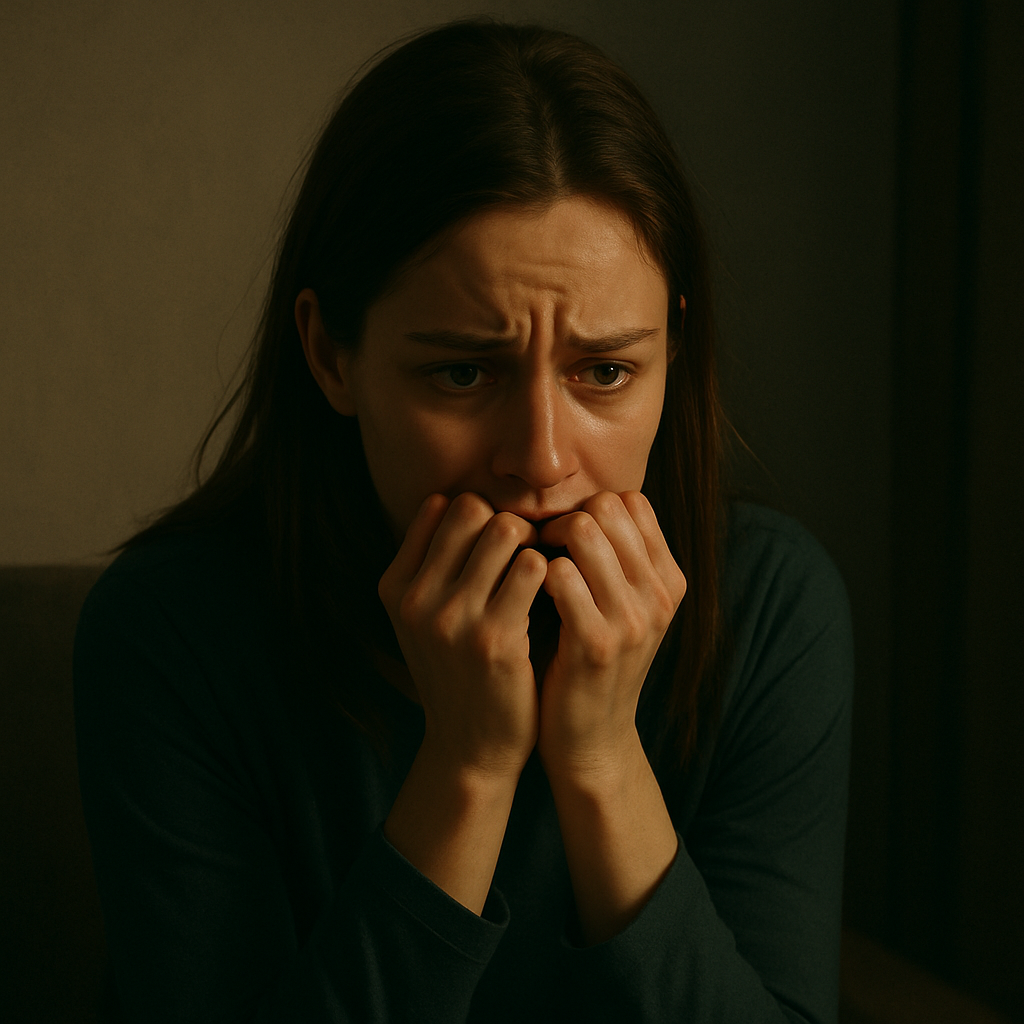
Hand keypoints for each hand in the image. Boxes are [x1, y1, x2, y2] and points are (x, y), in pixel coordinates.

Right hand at [378, 493, 547, 780]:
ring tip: (542, 570)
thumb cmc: (458, 672)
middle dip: (508, 522)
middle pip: (473, 508)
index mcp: (394, 585)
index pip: (443, 505)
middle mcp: (415, 597)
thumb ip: (432, 565)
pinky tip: (555, 592)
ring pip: (505, 529)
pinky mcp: (494, 639)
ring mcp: (452, 618)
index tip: (504, 540)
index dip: (482, 515)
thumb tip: (455, 498)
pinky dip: (550, 570)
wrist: (471, 748)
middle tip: (529, 551)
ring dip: (532, 542)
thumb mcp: (423, 620)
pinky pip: (533, 567)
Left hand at [535, 491, 686, 781]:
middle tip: (537, 548)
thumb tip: (581, 501)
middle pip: (607, 507)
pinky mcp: (595, 644)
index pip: (631, 502)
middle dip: (563, 518)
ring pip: (583, 531)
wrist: (591, 740)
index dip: (589, 508)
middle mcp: (660, 595)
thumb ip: (616, 560)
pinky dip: (532, 573)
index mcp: (669, 580)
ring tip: (527, 567)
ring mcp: (632, 620)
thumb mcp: (623, 610)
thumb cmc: (592, 661)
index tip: (560, 536)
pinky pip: (559, 575)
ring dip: (544, 541)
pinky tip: (521, 594)